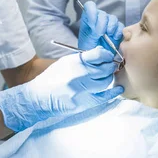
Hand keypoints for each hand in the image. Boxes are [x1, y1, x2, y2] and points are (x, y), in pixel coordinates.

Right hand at [0, 46, 122, 131]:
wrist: (39, 98)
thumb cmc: (52, 78)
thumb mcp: (65, 62)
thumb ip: (83, 59)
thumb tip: (101, 56)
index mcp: (75, 62)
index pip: (99, 54)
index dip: (106, 54)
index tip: (107, 56)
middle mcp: (80, 75)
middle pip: (105, 69)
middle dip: (110, 66)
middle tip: (110, 66)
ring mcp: (83, 90)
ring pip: (106, 82)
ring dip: (109, 78)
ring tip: (107, 76)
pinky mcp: (85, 103)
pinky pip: (105, 97)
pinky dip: (114, 92)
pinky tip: (118, 89)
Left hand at [78, 1, 123, 50]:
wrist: (97, 60)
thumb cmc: (89, 50)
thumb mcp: (87, 41)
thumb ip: (93, 33)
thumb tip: (100, 28)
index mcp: (88, 19)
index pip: (90, 6)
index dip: (92, 12)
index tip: (92, 24)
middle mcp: (98, 19)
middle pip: (102, 13)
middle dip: (101, 23)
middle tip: (100, 34)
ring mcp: (108, 24)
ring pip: (112, 18)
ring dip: (111, 26)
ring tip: (108, 35)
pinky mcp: (117, 31)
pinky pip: (120, 26)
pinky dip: (118, 31)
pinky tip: (114, 38)